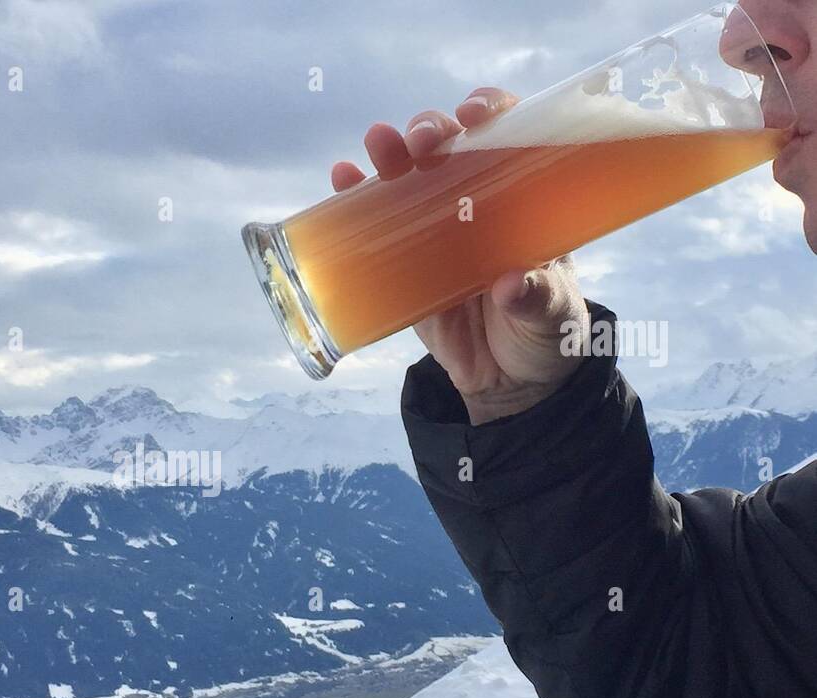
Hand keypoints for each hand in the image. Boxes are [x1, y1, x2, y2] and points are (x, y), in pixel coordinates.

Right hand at [332, 87, 590, 424]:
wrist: (509, 385)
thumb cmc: (546, 336)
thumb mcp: (555, 316)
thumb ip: (538, 298)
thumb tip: (510, 284)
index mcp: (525, 203)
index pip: (512, 135)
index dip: (492, 112)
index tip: (476, 115)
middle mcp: (478, 203)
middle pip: (451, 146)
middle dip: (432, 130)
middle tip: (423, 139)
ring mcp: (437, 231)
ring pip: (409, 176)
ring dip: (390, 152)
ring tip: (378, 144)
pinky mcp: (405, 264)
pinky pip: (376, 225)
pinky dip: (355, 198)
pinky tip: (342, 179)